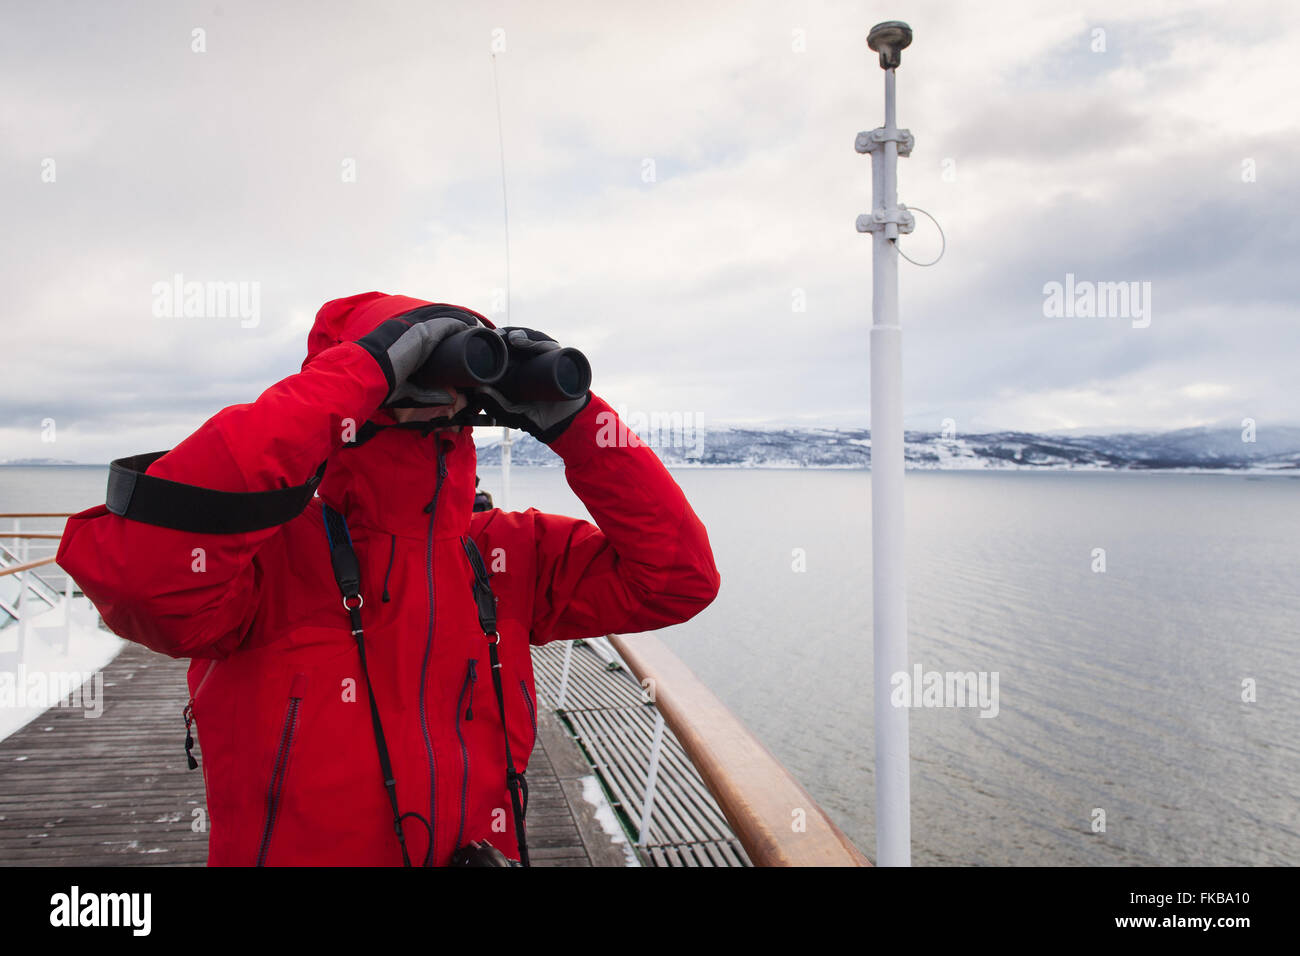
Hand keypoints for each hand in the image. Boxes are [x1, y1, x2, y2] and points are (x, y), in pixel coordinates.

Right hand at [356, 306, 478, 406]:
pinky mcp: (421, 330)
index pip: (429, 328)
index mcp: (403, 339)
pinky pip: (446, 321)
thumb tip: (450, 398)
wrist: (368, 377)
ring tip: (478, 328)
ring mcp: (414, 327)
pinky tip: (472, 324)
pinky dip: (460, 322)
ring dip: (462, 321)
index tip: (462, 335)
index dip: (446, 329)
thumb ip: (429, 394)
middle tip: (475, 331)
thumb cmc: (383, 385)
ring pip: (444, 318)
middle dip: (458, 323)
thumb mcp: (410, 391)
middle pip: (439, 319)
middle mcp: (409, 328)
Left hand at [474, 327, 589, 442]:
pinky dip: (538, 342)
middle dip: (506, 333)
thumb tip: (479, 389)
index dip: (496, 340)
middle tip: (496, 334)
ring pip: (534, 338)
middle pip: (519, 338)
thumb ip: (496, 404)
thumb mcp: (511, 413)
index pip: (506, 347)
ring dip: (521, 334)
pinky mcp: (560, 360)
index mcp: (519, 367)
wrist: (563, 424)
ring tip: (510, 338)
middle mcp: (533, 359)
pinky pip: (550, 347)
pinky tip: (525, 342)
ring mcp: (547, 358)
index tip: (484, 339)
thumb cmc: (536, 418)